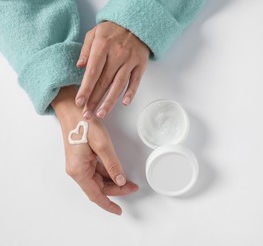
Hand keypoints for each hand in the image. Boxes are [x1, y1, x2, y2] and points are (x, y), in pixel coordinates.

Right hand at [52, 86, 137, 214]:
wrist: (72, 109)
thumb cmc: (84, 124)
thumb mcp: (102, 145)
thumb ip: (112, 165)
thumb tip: (120, 180)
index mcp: (79, 170)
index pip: (96, 195)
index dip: (108, 204)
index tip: (119, 211)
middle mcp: (77, 170)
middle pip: (98, 188)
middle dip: (116, 190)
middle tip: (133, 187)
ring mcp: (79, 164)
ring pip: (98, 180)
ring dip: (113, 182)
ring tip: (129, 181)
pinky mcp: (82, 158)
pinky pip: (96, 171)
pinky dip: (108, 173)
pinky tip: (118, 172)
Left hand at [75, 21, 149, 118]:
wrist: (136, 22)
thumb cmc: (113, 30)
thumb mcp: (94, 33)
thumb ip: (85, 50)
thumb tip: (79, 67)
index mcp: (102, 46)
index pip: (92, 72)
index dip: (85, 88)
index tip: (79, 102)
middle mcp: (117, 54)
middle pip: (104, 82)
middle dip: (94, 100)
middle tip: (87, 114)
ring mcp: (130, 60)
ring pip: (119, 84)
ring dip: (110, 101)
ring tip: (101, 114)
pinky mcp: (141, 64)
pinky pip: (135, 81)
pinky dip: (131, 92)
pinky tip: (125, 103)